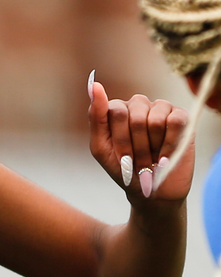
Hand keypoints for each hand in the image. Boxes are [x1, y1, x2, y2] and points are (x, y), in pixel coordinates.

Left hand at [88, 73, 193, 202]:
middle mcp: (139, 105)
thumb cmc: (124, 169)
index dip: (120, 139)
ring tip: (152, 158)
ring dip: (152, 148)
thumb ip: (96, 116)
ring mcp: (161, 109)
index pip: (115, 111)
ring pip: (154, 120)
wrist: (151, 191)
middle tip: (139, 161)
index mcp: (117, 109)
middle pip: (134, 116)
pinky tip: (165, 156)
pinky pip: (174, 122)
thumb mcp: (101, 147)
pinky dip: (169, 145)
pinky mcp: (181, 117)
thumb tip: (95, 85)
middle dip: (136, 147)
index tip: (122, 157)